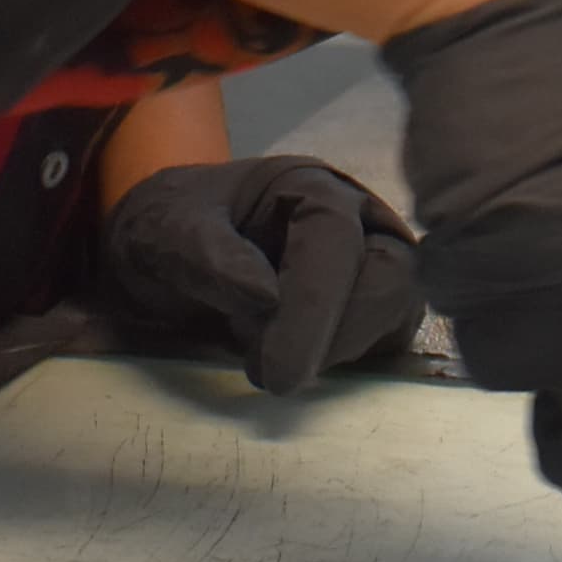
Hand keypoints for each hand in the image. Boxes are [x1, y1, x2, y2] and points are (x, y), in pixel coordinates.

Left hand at [98, 156, 423, 395]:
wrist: (165, 257)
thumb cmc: (169, 234)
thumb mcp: (165, 233)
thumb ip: (209, 257)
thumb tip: (267, 298)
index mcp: (306, 186)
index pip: (334, 236)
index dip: (315, 305)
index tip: (279, 369)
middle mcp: (354, 220)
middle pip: (389, 275)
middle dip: (338, 335)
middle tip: (274, 376)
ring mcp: (370, 266)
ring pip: (396, 312)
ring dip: (341, 353)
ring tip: (268, 364)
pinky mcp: (370, 312)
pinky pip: (387, 342)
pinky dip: (350, 367)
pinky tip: (297, 369)